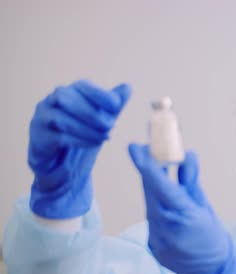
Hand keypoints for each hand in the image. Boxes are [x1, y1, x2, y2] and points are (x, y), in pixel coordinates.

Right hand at [28, 79, 130, 218]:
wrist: (61, 160)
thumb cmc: (82, 132)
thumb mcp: (101, 118)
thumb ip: (112, 103)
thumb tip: (128, 87)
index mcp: (69, 92)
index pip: (81, 85)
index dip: (99, 94)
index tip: (116, 105)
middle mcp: (51, 101)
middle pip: (66, 98)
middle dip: (91, 112)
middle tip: (112, 125)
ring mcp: (42, 118)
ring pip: (61, 118)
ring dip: (87, 128)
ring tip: (106, 136)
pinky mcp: (40, 137)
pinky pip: (58, 137)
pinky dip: (80, 140)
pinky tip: (95, 143)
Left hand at [128, 144, 235, 273]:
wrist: (213, 270)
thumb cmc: (213, 234)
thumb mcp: (205, 204)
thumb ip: (191, 180)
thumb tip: (185, 155)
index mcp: (184, 216)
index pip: (161, 186)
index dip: (147, 165)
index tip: (135, 147)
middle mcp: (166, 228)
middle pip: (150, 192)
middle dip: (148, 171)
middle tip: (144, 151)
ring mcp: (157, 239)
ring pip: (150, 205)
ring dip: (153, 188)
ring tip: (158, 175)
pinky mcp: (152, 245)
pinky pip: (151, 219)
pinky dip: (157, 206)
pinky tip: (164, 202)